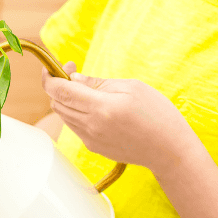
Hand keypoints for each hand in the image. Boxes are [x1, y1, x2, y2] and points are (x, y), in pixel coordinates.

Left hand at [41, 61, 201, 176]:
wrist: (168, 149)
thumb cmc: (156, 113)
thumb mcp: (132, 87)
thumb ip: (98, 83)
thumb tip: (73, 79)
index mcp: (101, 107)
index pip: (60, 91)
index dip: (50, 78)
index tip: (51, 68)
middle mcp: (91, 126)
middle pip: (57, 103)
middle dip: (58, 86)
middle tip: (73, 72)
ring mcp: (89, 139)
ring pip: (63, 115)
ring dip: (66, 100)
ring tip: (85, 89)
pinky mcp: (91, 146)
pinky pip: (74, 126)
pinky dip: (75, 112)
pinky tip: (93, 107)